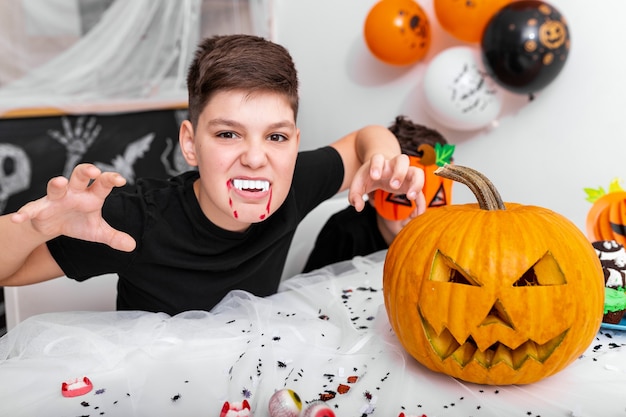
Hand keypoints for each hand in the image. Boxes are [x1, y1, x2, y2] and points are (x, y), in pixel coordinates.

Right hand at [11, 163, 135, 251]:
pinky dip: (24, 213)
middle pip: (79, 176)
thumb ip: (114, 237)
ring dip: (57, 184)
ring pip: (56, 186)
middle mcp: (74, 192)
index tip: (121, 180)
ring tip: (60, 182)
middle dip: (85, 171)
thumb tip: (132, 246)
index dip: (111, 179)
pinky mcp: (39, 208)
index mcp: (91, 196)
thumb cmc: (78, 222)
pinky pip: (31, 209)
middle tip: (93, 171)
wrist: (54, 226)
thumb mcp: (97, 231)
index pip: (103, 184)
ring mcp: (56, 199)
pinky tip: (18, 218)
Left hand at [348, 153, 425, 213]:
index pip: (378, 158)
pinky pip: (420, 191)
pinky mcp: (411, 184)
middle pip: (402, 160)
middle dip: (399, 172)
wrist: (381, 168)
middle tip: (393, 186)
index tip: (374, 176)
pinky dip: (421, 202)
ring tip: (410, 197)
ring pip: (417, 172)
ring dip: (416, 183)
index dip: (377, 165)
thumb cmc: (370, 176)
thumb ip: (355, 195)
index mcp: (379, 162)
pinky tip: (417, 214)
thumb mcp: (359, 184)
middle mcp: (394, 165)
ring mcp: (405, 173)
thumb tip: (358, 207)